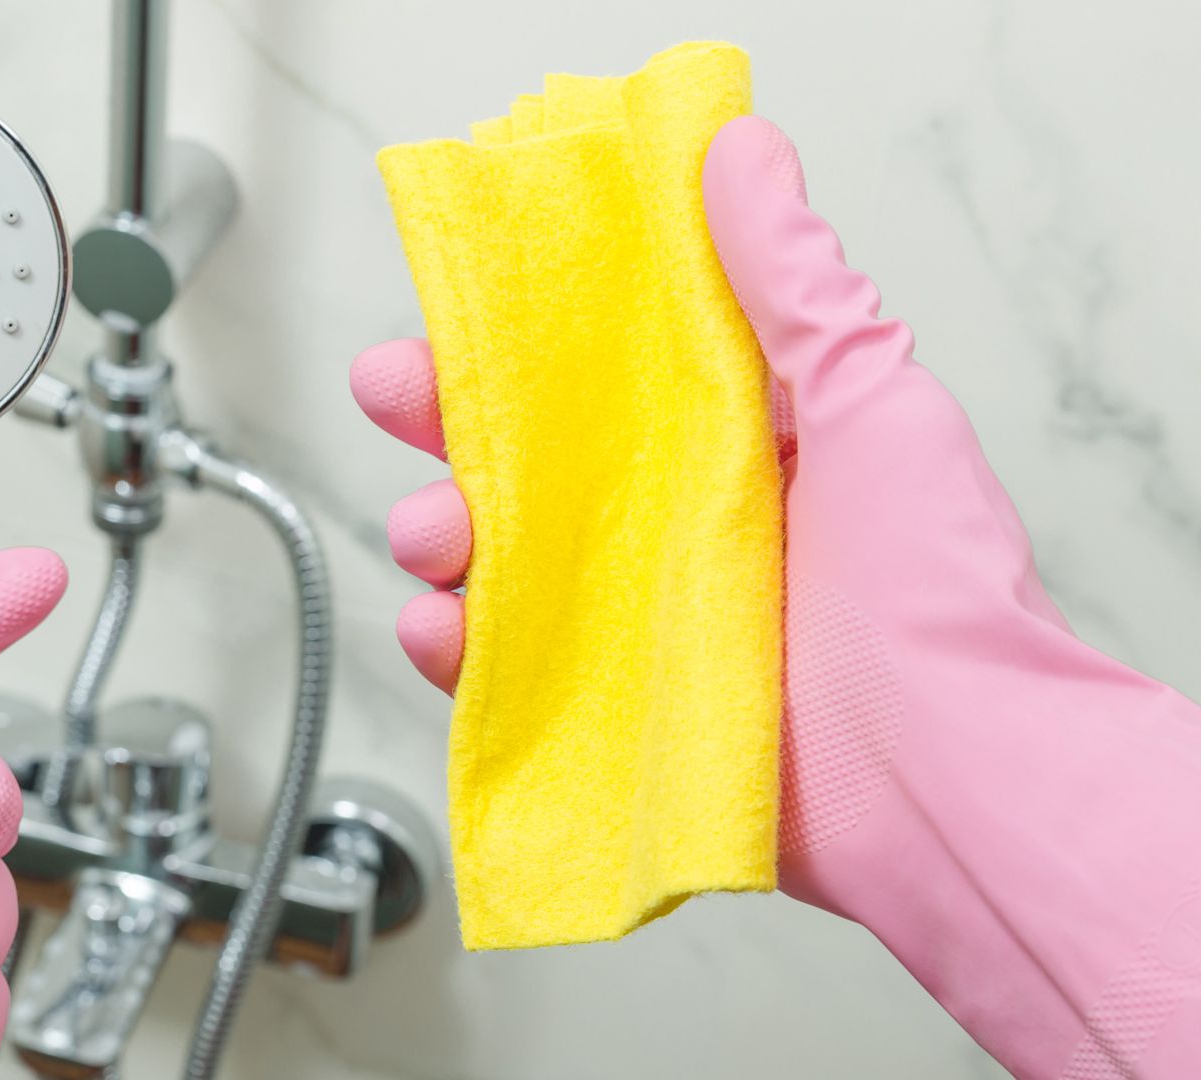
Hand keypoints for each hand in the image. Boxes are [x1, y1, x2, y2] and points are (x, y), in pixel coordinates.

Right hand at [352, 116, 1200, 1076]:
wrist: (950, 773)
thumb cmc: (932, 584)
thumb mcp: (869, 394)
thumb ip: (791, 279)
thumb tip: (739, 152)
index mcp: (730, 448)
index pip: (597, 375)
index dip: (516, 339)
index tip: (453, 312)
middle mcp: (675, 530)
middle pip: (524, 461)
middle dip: (445, 423)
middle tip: (400, 396)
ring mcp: (637, 625)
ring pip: (496, 563)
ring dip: (439, 532)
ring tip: (437, 533)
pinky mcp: (611, 712)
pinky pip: (501, 671)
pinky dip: (452, 648)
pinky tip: (444, 628)